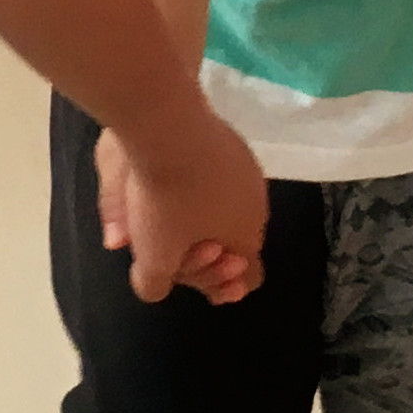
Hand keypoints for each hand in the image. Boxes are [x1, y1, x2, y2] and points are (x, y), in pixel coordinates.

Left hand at [97, 105, 266, 306]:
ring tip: (172, 211)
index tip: (196, 276)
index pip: (250, 277)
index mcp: (247, 237)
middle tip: (178, 246)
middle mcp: (258, 207)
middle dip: (208, 252)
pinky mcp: (233, 144)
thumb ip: (155, 283)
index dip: (223, 285)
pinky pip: (221, 178)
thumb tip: (155, 287)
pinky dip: (201, 187)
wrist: (170, 125)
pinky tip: (176, 179)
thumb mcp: (154, 255)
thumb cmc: (168, 199)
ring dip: (204, 217)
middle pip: (237, 242)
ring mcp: (249, 171)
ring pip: (229, 207)